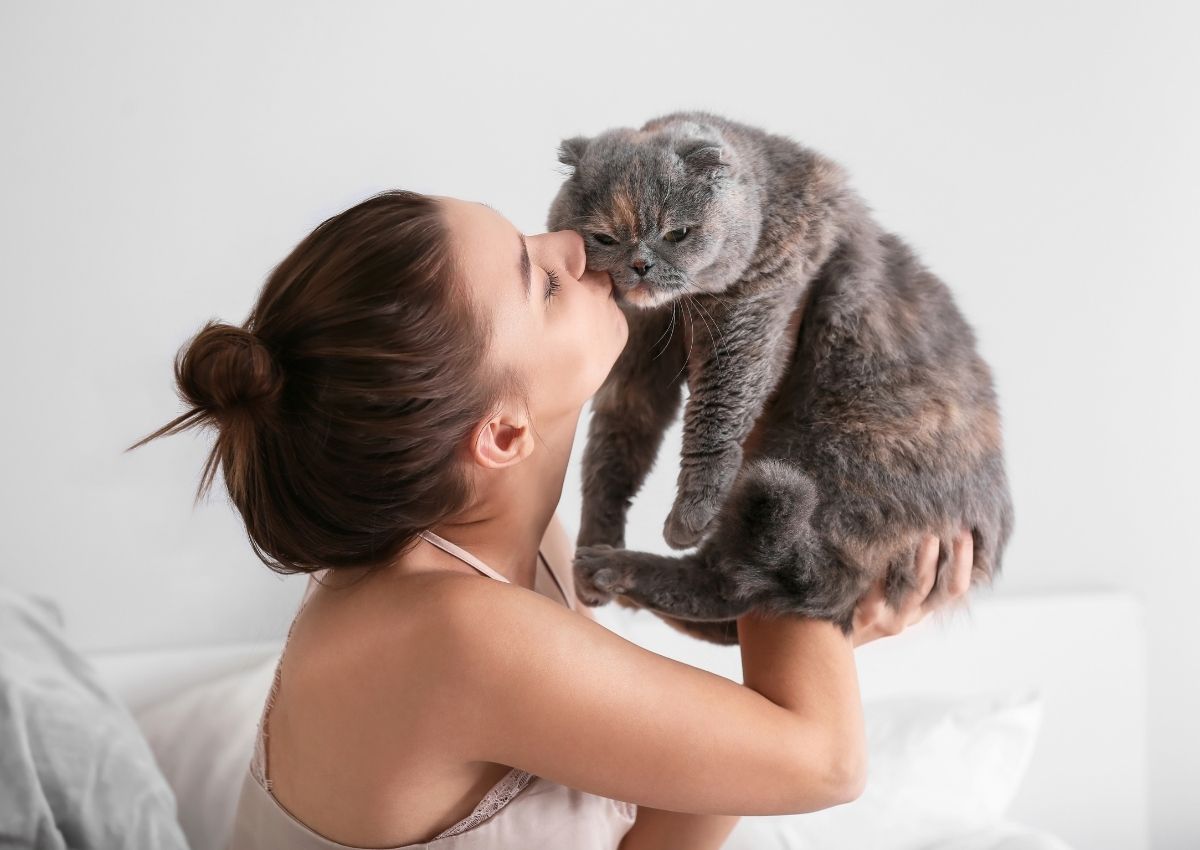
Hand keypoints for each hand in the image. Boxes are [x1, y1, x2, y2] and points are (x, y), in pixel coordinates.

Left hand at [850, 528, 973, 648]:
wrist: (818, 634)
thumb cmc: (852, 602)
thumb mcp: (885, 594)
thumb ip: (903, 571)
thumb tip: (924, 528)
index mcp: (919, 610)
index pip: (954, 589)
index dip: (965, 562)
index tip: (966, 531)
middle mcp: (908, 617)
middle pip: (942, 587)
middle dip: (952, 555)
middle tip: (952, 523)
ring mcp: (888, 619)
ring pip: (916, 587)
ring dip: (924, 558)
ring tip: (926, 530)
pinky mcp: (865, 618)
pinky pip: (879, 592)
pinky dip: (884, 569)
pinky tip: (883, 545)